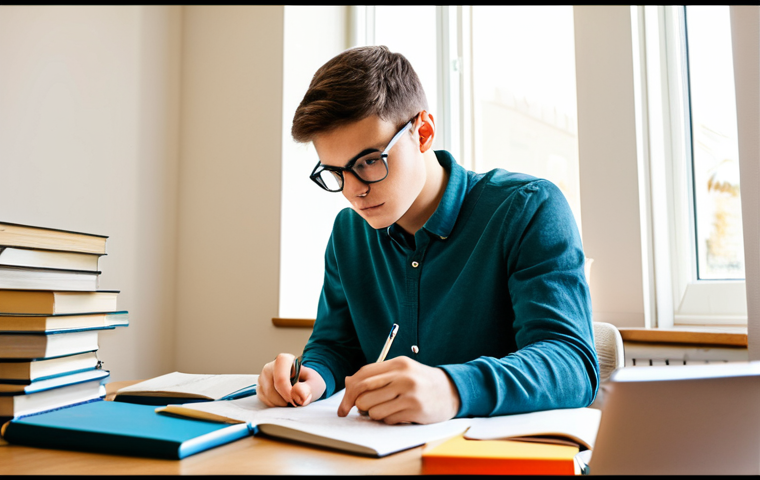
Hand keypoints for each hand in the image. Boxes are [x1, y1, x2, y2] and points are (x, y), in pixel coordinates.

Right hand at [258, 353, 325, 407]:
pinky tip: (283, 400)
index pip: (280, 377)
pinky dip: (274, 405)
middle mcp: (270, 367)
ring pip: (266, 395)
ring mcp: (263, 377)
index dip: (287, 392)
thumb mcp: (315, 383)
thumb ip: (310, 388)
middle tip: (295, 401)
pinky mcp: (260, 387)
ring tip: (290, 399)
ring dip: (279, 403)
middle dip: (284, 400)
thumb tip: (299, 393)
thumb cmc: (309, 381)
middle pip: (272, 388)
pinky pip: (264, 400)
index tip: (294, 400)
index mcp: (285, 360)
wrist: (303, 383)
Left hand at [337, 356, 460, 424]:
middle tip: (359, 410)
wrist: (451, 391)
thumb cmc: (420, 382)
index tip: (344, 406)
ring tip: (386, 409)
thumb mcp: (400, 372)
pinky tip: (399, 413)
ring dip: (374, 414)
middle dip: (356, 405)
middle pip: (364, 393)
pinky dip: (388, 420)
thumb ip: (376, 376)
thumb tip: (348, 382)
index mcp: (397, 364)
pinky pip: (387, 419)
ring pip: (373, 410)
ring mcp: (409, 393)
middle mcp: (403, 376)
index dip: (349, 392)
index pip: (363, 376)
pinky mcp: (415, 409)